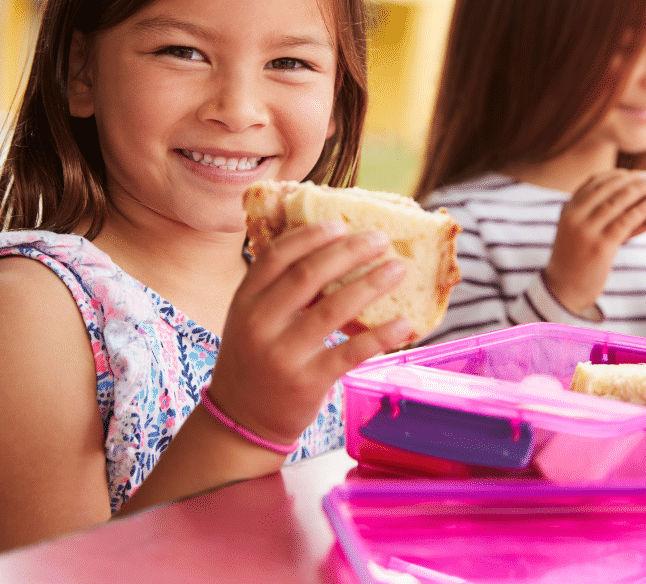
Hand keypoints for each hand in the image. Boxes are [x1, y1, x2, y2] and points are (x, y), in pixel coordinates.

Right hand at [206, 221, 411, 447]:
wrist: (240, 421)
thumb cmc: (256, 360)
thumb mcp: (251, 320)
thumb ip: (278, 290)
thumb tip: (332, 250)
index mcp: (245, 301)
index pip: (277, 256)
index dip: (310, 236)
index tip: (340, 224)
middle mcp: (260, 324)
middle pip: (308, 275)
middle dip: (349, 252)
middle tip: (381, 239)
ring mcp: (283, 354)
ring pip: (333, 309)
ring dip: (371, 284)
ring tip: (398, 269)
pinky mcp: (307, 382)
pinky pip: (350, 353)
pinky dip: (381, 336)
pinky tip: (404, 323)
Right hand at [544, 169, 645, 315]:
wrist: (563, 290)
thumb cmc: (576, 262)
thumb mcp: (581, 234)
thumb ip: (602, 219)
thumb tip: (637, 208)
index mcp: (568, 210)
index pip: (593, 182)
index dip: (616, 175)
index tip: (633, 173)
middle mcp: (574, 217)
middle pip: (607, 188)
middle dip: (632, 179)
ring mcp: (586, 231)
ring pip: (617, 202)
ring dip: (639, 190)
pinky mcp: (600, 246)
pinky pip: (625, 222)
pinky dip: (641, 210)